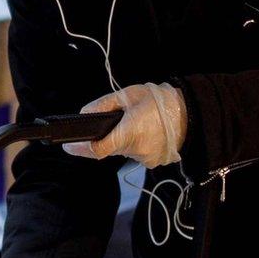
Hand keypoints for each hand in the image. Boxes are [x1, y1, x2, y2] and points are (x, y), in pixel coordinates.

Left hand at [65, 83, 186, 168]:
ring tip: (136, 123)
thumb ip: (103, 105)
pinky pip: (136, 154)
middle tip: (117, 121)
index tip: (68, 146)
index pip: (97, 149)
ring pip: (123, 151)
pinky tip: (145, 132)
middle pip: (108, 149)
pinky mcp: (152, 162)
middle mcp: (136, 150)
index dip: (80, 148)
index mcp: (129, 132)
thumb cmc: (159, 101)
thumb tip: (84, 114)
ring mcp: (145, 158)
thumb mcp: (128, 95)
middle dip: (106, 137)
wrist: (191, 114)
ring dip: (123, 140)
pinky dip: (136, 144)